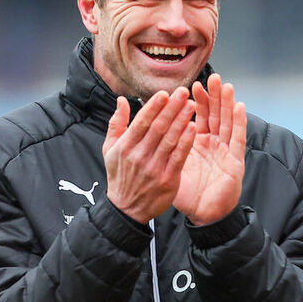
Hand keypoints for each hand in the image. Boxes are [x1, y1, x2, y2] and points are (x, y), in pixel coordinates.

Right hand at [103, 89, 196, 222]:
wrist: (127, 209)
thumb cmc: (119, 176)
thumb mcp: (110, 150)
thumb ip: (116, 123)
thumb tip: (122, 100)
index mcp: (125, 146)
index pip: (142, 121)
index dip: (154, 106)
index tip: (165, 93)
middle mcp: (139, 155)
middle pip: (158, 127)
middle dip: (172, 108)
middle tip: (184, 92)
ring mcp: (154, 168)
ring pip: (170, 140)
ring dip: (182, 120)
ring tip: (192, 105)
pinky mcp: (167, 179)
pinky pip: (178, 157)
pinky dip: (186, 142)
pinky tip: (193, 128)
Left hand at [173, 74, 246, 225]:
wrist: (203, 215)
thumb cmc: (187, 194)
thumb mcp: (169, 168)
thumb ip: (158, 149)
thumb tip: (140, 134)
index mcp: (196, 144)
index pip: (196, 118)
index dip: (194, 102)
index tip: (188, 87)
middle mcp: (212, 145)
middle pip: (214, 115)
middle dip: (212, 96)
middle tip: (210, 77)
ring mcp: (225, 151)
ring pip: (227, 122)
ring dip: (226, 103)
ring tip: (224, 85)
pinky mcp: (235, 161)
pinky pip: (237, 138)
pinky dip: (239, 122)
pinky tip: (238, 106)